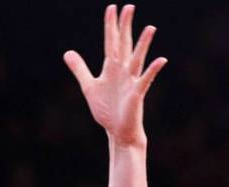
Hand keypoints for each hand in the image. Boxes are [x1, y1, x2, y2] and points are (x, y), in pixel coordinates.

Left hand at [64, 4, 166, 147]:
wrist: (118, 131)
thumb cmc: (107, 110)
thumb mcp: (89, 87)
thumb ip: (80, 69)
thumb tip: (68, 53)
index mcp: (112, 68)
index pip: (111, 42)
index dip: (111, 26)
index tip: (112, 8)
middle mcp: (123, 71)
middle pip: (124, 44)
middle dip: (125, 27)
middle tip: (129, 7)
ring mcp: (131, 82)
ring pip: (137, 59)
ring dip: (143, 44)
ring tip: (150, 27)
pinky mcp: (137, 94)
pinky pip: (145, 80)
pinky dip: (153, 70)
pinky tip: (160, 60)